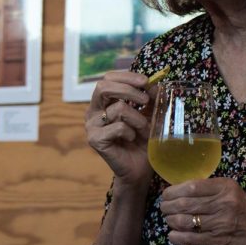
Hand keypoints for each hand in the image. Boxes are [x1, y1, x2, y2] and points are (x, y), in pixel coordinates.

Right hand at [85, 70, 154, 185]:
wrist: (139, 168)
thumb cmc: (141, 140)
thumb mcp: (147, 114)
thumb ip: (148, 98)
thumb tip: (154, 83)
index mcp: (103, 102)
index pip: (108, 78)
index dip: (126, 76)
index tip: (145, 81)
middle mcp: (94, 111)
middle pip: (103, 87)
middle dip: (128, 90)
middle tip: (145, 100)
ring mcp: (91, 126)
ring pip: (118, 109)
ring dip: (138, 118)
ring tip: (143, 129)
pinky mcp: (95, 140)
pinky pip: (118, 127)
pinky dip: (131, 132)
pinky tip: (132, 139)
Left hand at [159, 178, 245, 244]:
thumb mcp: (233, 194)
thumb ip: (211, 191)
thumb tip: (181, 191)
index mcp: (225, 187)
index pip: (191, 186)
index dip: (173, 191)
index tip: (166, 195)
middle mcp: (223, 203)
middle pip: (184, 203)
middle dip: (168, 207)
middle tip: (164, 209)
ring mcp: (221, 223)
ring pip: (184, 221)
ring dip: (171, 222)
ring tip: (169, 221)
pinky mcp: (219, 241)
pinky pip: (190, 238)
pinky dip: (177, 237)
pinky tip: (173, 236)